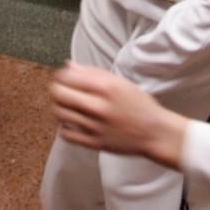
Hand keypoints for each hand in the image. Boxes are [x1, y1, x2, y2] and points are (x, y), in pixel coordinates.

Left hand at [49, 62, 187, 169]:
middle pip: (59, 95)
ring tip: (66, 105)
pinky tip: (71, 121)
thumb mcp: (121, 82)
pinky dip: (64, 126)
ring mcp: (95, 126)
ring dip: (59, 107)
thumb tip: (69, 66)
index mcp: (106, 88)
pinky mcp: (93, 143)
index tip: (64, 77)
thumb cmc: (139, 105)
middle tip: (60, 90)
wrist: (154, 132)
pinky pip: (66, 134)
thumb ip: (93, 73)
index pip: (68, 77)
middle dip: (56, 89)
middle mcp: (99, 106)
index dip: (61, 75)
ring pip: (60, 114)